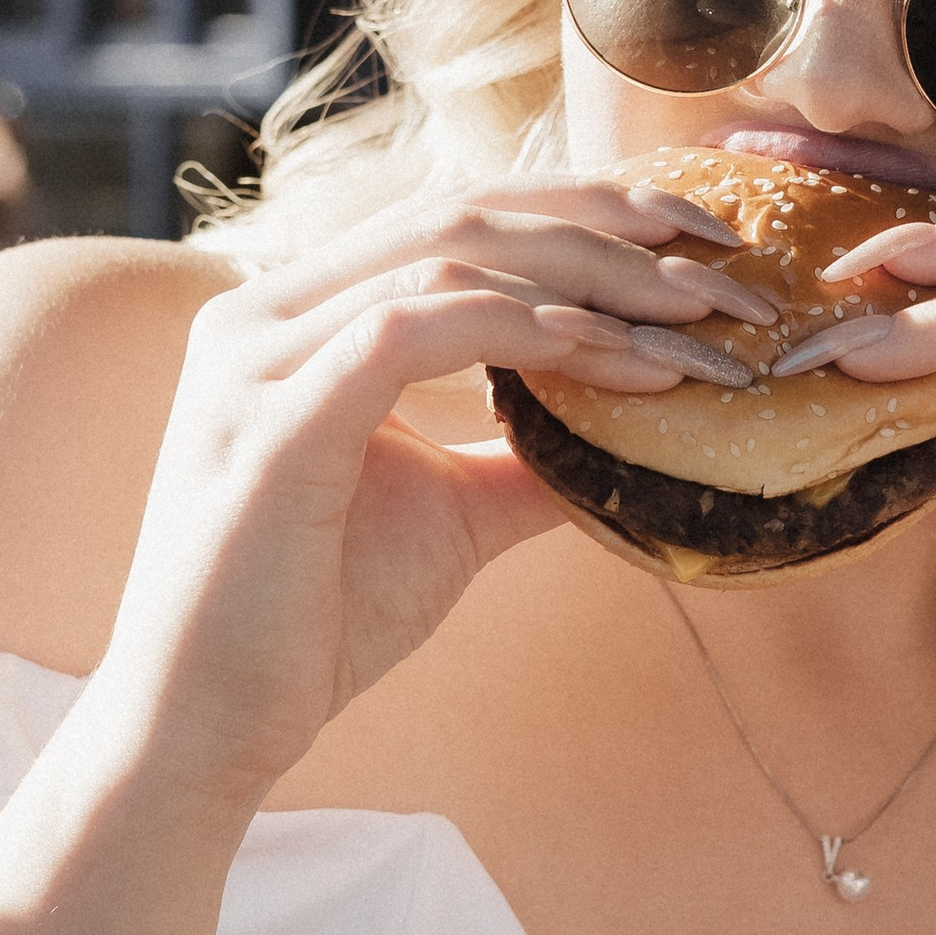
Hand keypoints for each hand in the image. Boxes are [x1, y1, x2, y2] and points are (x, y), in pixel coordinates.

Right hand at [87, 178, 766, 815]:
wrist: (208, 726)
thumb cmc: (313, 622)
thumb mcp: (451, 515)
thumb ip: (528, 455)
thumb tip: (639, 425)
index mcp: (295, 315)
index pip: (455, 215)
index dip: (583, 208)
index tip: (699, 241)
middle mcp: (262, 312)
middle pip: (463, 214)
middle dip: (610, 228)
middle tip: (727, 267)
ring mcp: (256, 358)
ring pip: (449, 258)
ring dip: (592, 283)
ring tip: (695, 322)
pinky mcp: (268, 421)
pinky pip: (410, 332)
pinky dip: (525, 333)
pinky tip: (615, 359)